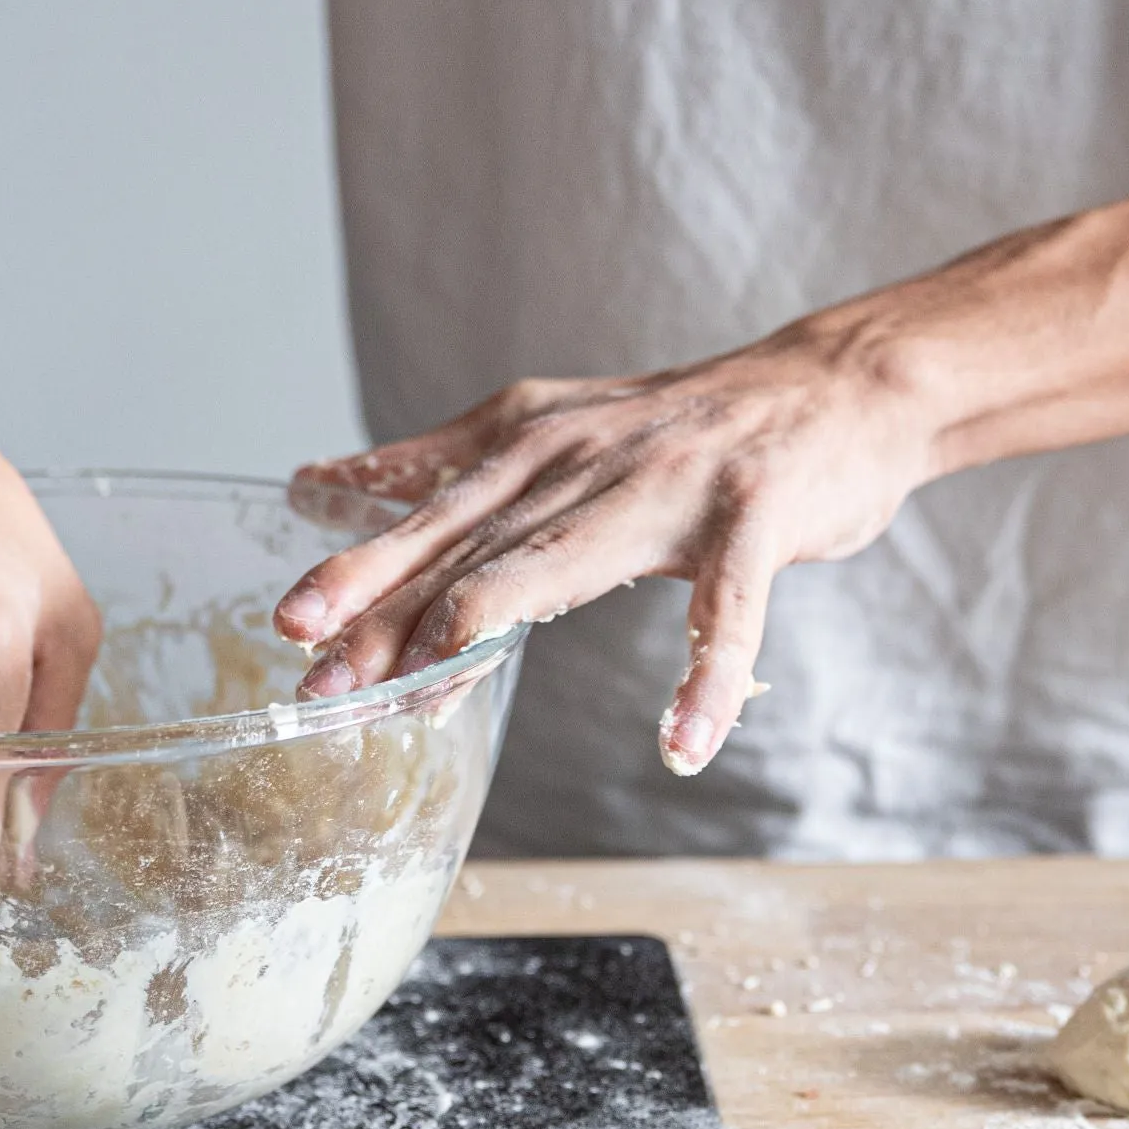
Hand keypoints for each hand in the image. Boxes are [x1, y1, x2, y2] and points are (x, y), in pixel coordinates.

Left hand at [274, 313, 936, 774]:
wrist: (838, 385)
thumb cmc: (689, 426)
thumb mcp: (553, 426)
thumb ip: (445, 462)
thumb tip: (330, 478)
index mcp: (534, 442)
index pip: (431, 519)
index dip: (360, 574)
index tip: (291, 628)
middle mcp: (587, 457)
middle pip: (474, 542)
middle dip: (391, 606)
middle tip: (321, 667)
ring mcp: (671, 485)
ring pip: (567, 558)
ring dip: (493, 618)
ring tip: (432, 680)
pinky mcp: (754, 518)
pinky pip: (728, 609)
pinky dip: (709, 679)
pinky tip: (684, 742)